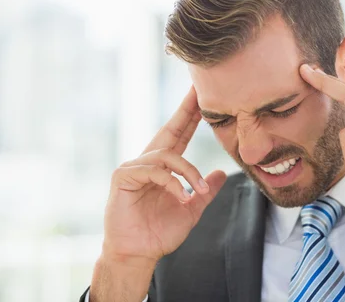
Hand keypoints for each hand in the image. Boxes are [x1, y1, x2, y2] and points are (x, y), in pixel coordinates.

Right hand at [102, 86, 226, 263]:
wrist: (138, 255)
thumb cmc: (159, 233)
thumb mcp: (191, 210)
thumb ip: (205, 191)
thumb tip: (222, 173)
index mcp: (164, 167)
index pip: (180, 135)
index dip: (191, 115)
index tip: (202, 95)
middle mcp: (148, 162)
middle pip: (170, 129)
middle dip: (186, 110)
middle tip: (199, 90)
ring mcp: (134, 167)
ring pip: (167, 155)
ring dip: (188, 172)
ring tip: (200, 192)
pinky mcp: (123, 177)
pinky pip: (153, 170)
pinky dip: (171, 182)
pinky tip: (181, 197)